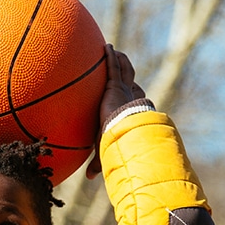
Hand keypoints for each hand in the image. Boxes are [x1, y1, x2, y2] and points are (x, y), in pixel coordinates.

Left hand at [86, 45, 145, 178]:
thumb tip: (89, 178)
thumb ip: (97, 162)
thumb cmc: (118, 141)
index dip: (135, 97)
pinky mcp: (115, 83)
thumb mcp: (106, 149)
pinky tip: (106, 47)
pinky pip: (113, 66)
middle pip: (132, 83)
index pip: (135, 101)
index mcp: (130, 112)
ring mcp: (123, 89)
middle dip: (129, 76)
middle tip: (125, 71)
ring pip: (126, 71)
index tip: (132, 95)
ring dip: (122, 61)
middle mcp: (130, 98)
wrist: (124, 130)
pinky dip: (111, 56)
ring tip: (114, 52)